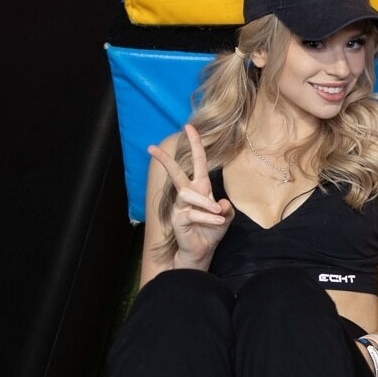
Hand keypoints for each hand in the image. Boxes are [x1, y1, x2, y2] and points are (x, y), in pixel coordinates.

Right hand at [148, 123, 233, 268]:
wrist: (203, 250)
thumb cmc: (211, 229)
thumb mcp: (225, 217)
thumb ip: (226, 208)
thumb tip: (222, 203)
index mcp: (200, 187)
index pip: (197, 162)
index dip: (195, 144)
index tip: (189, 127)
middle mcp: (188, 193)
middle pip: (176, 172)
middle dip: (165, 159)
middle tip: (151, 147)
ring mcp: (181, 205)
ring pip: (189, 195)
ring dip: (206, 204)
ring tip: (218, 213)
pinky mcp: (178, 218)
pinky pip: (193, 213)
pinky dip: (207, 217)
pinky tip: (216, 222)